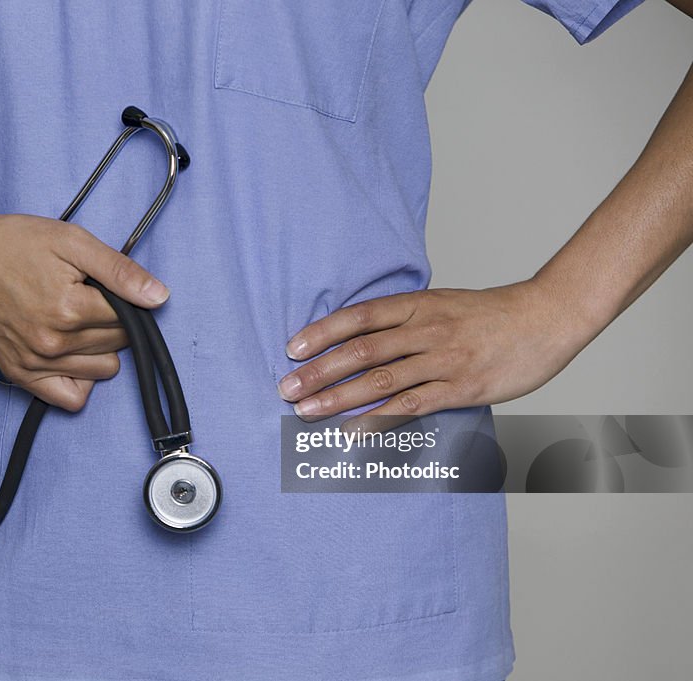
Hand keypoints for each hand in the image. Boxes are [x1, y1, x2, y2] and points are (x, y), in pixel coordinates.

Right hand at [0, 207, 169, 410]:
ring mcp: (36, 363)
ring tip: (79, 322)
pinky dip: (80, 381)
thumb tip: (158, 296)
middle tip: (90, 299)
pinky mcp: (20, 374)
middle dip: (114, 321)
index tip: (108, 287)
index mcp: (70, 309)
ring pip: (102, 371)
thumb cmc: (13, 244)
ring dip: (100, 349)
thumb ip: (119, 271)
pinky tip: (74, 355)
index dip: (126, 299)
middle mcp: (54, 343)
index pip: (129, 319)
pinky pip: (69, 398)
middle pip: (117, 344)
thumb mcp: (72, 242)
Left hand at [277, 280, 594, 420]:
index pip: (359, 317)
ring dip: (338, 397)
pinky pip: (411, 405)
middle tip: (286, 387)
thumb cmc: (490, 315)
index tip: (292, 349)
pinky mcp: (461, 388)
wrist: (547, 318)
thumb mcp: (441, 302)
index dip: (322, 333)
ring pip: (381, 380)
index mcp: (418, 304)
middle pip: (362, 350)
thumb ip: (403, 318)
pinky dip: (378, 418)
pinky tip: (353, 429)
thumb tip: (358, 336)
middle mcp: (426, 330)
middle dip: (319, 371)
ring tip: (306, 411)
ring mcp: (443, 360)